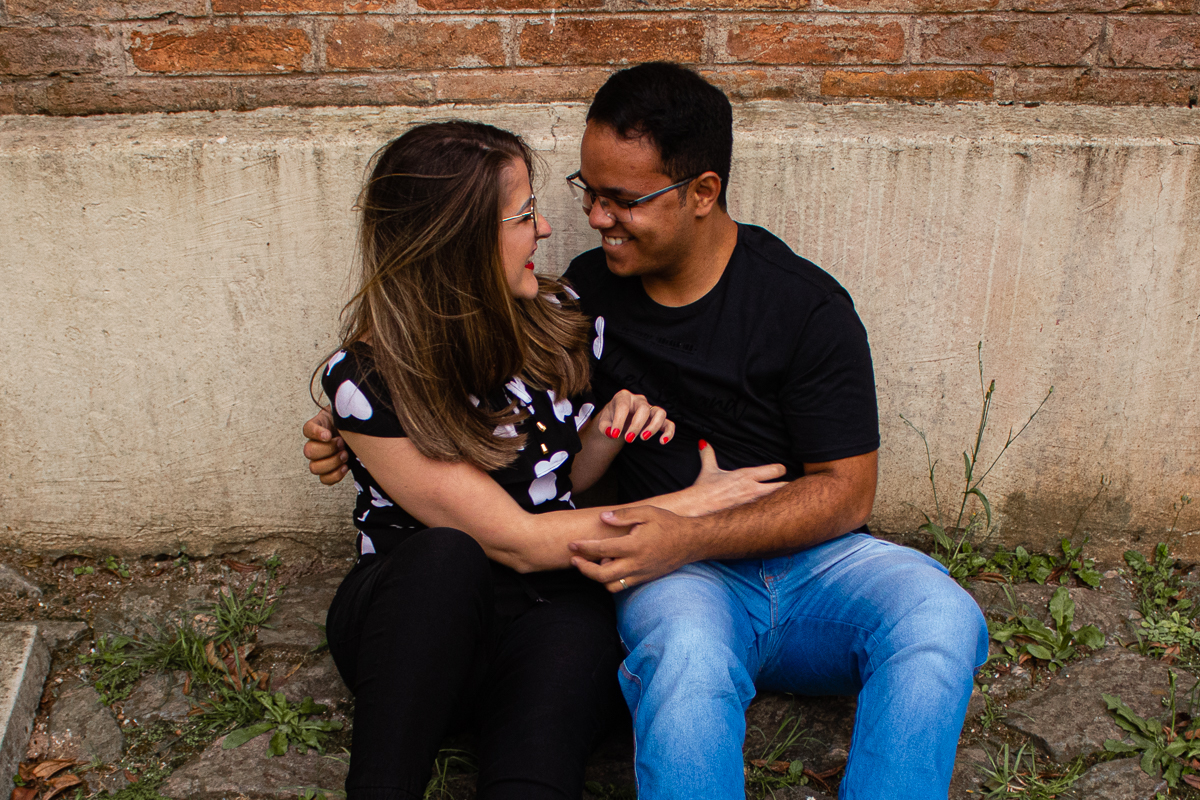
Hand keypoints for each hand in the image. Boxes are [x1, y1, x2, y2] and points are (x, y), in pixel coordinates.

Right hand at [302, 407, 348, 484]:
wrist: (362, 433)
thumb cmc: (352, 423)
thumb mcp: (347, 413)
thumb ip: (344, 409)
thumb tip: (348, 406)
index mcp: (318, 427)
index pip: (308, 429)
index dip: (316, 433)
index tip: (329, 434)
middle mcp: (315, 443)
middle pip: (309, 452)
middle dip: (328, 449)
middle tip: (342, 444)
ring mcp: (321, 459)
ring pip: (314, 468)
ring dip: (331, 463)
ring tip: (345, 455)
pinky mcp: (330, 470)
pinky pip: (324, 479)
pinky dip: (335, 475)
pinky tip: (345, 467)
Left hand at [569, 506, 695, 592]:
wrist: (691, 542)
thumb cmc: (668, 524)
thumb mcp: (647, 512)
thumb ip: (624, 515)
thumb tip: (603, 518)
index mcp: (634, 546)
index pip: (602, 549)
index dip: (584, 548)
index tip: (572, 544)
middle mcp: (636, 564)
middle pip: (602, 576)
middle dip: (584, 569)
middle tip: (574, 560)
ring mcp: (641, 574)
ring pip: (612, 586)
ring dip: (598, 577)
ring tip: (595, 562)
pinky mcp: (645, 579)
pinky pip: (623, 587)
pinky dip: (611, 580)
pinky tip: (609, 566)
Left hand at [595, 390, 674, 444]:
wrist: (618, 418)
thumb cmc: (611, 418)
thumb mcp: (603, 421)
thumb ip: (604, 427)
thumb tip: (611, 432)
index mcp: (624, 397)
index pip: (623, 406)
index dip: (619, 420)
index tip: (614, 434)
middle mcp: (639, 400)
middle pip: (643, 409)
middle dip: (636, 425)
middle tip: (628, 439)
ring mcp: (650, 409)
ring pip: (660, 413)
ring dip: (653, 426)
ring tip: (643, 438)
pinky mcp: (658, 419)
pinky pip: (669, 423)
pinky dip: (668, 432)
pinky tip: (662, 441)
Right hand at [685, 440, 786, 515]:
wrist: (697, 509)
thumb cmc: (704, 490)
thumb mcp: (708, 470)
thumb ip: (708, 455)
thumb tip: (703, 443)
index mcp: (747, 476)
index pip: (775, 470)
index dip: (781, 470)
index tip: (781, 471)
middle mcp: (754, 490)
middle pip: (783, 487)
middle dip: (790, 487)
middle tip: (793, 487)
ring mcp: (753, 506)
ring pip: (778, 502)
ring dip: (783, 501)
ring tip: (789, 503)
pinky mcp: (750, 518)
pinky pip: (768, 516)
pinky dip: (773, 515)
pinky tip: (777, 518)